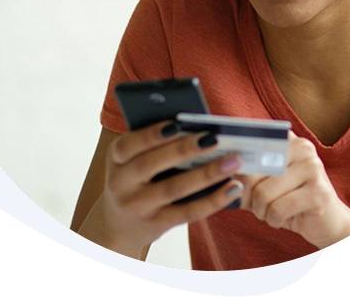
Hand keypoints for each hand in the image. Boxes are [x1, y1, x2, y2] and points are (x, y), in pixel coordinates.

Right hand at [76, 120, 243, 258]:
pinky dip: (213, 200)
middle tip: (214, 139)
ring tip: (233, 161)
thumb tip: (196, 125)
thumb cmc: (137, 177)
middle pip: (151, 164)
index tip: (176, 124)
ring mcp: (137, 207)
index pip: (128, 145)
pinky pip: (188, 212)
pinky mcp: (156, 224)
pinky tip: (233, 188)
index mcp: (115, 158)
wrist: (120, 223)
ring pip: (174, 188)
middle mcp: (121, 183)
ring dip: (207, 174)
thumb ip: (155, 142)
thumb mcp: (133, 158)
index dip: (150, 135)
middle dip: (184, 150)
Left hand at [235, 131, 349, 248]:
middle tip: (257, 206)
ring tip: (272, 212)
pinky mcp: (318, 192)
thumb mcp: (266, 182)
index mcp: (286, 138)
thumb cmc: (290, 201)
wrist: (329, 222)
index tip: (232, 182)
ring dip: (262, 212)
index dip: (234, 169)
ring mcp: (312, 168)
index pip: (247, 146)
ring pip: (263, 193)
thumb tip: (218, 174)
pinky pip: (278, 209)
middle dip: (248, 197)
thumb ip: (246, 172)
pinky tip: (284, 219)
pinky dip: (274, 220)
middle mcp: (301, 146)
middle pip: (252, 172)